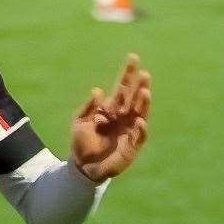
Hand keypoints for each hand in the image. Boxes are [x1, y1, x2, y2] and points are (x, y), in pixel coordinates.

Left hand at [69, 53, 151, 182]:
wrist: (83, 166)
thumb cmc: (82, 143)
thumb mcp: (79, 123)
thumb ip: (88, 108)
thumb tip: (97, 90)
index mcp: (111, 108)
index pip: (122, 88)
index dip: (128, 74)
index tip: (133, 57)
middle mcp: (123, 116)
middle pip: (134, 98)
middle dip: (139, 86)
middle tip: (143, 74)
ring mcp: (130, 130)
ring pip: (140, 113)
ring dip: (143, 103)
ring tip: (144, 92)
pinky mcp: (133, 145)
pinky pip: (139, 136)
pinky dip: (140, 129)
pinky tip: (139, 121)